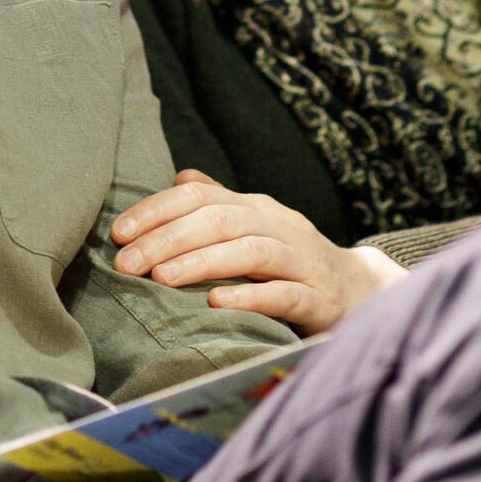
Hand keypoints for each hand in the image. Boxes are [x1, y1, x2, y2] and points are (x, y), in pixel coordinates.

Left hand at [111, 170, 406, 332]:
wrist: (362, 291)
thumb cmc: (294, 261)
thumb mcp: (258, 227)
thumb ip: (221, 204)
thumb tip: (180, 178)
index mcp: (258, 208)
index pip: (202, 198)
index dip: (158, 211)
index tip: (118, 233)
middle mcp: (280, 226)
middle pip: (221, 222)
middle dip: (168, 239)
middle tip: (127, 263)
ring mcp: (303, 262)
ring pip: (251, 252)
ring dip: (202, 262)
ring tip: (161, 278)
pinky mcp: (320, 299)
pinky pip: (284, 294)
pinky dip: (250, 295)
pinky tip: (216, 303)